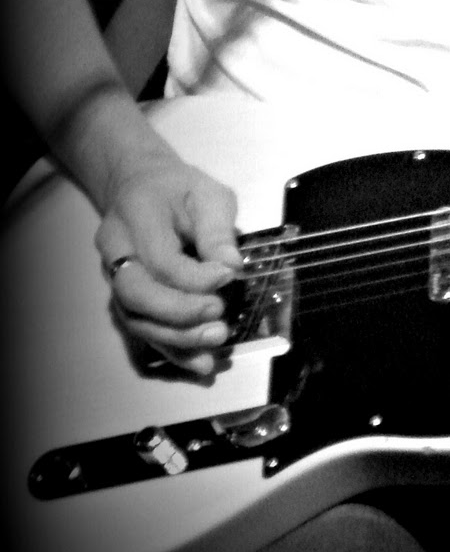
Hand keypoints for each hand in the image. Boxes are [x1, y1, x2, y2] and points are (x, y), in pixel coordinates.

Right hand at [94, 154, 242, 375]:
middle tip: (219, 319)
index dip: (196, 276)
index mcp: (136, 218)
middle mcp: (115, 252)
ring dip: (176, 338)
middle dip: (179, 312)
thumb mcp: (207, 195)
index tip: (230, 277)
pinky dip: (170, 350)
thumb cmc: (179, 191)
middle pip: (136, 293)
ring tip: (216, 343)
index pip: (160, 259)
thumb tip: (234, 267)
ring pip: (134, 319)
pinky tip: (200, 362)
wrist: (140, 189)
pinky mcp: (123, 300)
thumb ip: (217, 230)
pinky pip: (141, 330)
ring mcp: (114, 279)